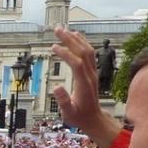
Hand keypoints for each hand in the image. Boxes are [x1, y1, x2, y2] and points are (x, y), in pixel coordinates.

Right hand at [51, 27, 121, 147]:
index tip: (53, 47)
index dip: (66, 54)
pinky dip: (81, 43)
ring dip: (76, 39)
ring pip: (87, 51)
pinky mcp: (91, 72)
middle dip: (70, 40)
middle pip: (83, 52)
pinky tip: (74, 38)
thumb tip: (56, 87)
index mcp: (84, 84)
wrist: (94, 119)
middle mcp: (90, 75)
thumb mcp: (68, 113)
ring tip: (64, 30)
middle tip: (57, 29)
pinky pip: (89, 54)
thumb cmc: (79, 117)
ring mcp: (92, 72)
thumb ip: (63, 100)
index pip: (76, 63)